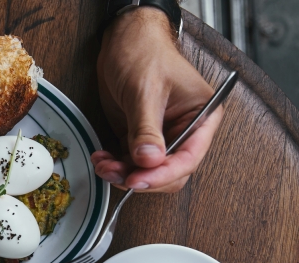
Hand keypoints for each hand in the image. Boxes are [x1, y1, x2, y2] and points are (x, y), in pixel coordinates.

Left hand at [92, 7, 223, 192]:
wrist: (123, 41)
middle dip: (141, 176)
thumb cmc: (144, 54)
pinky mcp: (139, 139)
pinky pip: (131, 164)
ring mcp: (161, 137)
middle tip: (117, 173)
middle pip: (170, 172)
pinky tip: (102, 159)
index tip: (139, 179)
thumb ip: (146, 129)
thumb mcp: (145, 92)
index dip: (164, 174)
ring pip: (148, 171)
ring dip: (123, 174)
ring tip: (103, 164)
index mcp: (201, 116)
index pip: (189, 157)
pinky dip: (116, 166)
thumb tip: (149, 160)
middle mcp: (184, 130)